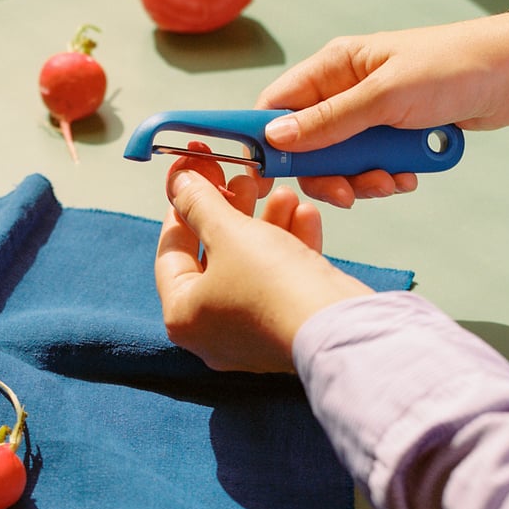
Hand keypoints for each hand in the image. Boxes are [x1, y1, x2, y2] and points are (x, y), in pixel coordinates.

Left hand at [155, 164, 371, 372]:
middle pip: (215, 255)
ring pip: (252, 264)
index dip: (183, 206)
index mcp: (183, 314)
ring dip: (268, 222)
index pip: (171, 251)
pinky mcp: (287, 326)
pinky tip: (305, 214)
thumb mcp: (228, 231)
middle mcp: (211, 330)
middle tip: (244, 179)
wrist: (337, 328)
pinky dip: (290, 245)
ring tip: (285, 192)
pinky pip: (280, 280)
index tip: (196, 177)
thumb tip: (179, 183)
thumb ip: (199, 203)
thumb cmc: (273, 286)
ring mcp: (251, 331)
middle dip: (235, 210)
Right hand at [256, 6, 508, 206]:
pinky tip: (409, 176)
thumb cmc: (453, 68)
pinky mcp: (395, 135)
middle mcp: (346, 90)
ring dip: (362, 180)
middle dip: (328, 174)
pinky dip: (386, 178)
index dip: (266, 141)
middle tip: (349, 193)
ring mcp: (371, 115)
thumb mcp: (384, 97)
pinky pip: (373, 167)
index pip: (278, 105)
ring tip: (392, 180)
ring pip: (342, 163)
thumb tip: (276, 138)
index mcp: (334, 67)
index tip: (266, 177)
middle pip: (308, 145)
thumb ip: (329, 121)